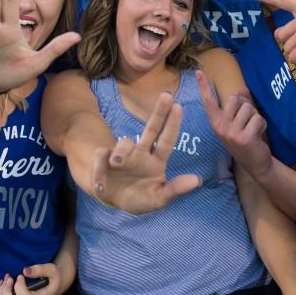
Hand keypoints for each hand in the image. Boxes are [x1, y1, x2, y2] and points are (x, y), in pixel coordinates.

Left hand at [0, 263, 62, 294]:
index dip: (19, 286)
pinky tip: (5, 284)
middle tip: (10, 278)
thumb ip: (40, 269)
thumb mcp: (52, 269)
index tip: (20, 276)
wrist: (56, 285)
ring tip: (7, 279)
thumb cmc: (54, 278)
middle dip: (5, 291)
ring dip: (1, 292)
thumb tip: (25, 271)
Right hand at [91, 92, 201, 213]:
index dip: (172, 125)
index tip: (179, 106)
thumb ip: (175, 190)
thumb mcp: (158, 199)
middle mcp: (141, 153)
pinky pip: (100, 160)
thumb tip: (197, 180)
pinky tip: (100, 186)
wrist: (113, 199)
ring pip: (123, 144)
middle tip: (167, 95)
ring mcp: (122, 156)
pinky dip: (98, 172)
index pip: (167, 141)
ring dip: (120, 153)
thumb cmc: (139, 197)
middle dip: (159, 113)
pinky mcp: (102, 161)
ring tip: (117, 164)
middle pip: (151, 129)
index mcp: (156, 161)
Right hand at [196, 70, 271, 179]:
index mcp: (216, 122)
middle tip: (247, 122)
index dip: (204, 86)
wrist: (256, 163)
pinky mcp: (244, 138)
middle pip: (235, 99)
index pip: (209, 101)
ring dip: (256, 117)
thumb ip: (240, 105)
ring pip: (248, 108)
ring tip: (253, 129)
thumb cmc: (246, 139)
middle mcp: (220, 127)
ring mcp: (231, 133)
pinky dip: (262, 125)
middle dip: (246, 106)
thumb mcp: (239, 122)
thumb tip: (242, 89)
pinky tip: (258, 136)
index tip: (198, 72)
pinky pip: (258, 119)